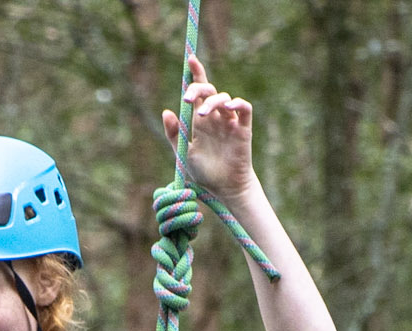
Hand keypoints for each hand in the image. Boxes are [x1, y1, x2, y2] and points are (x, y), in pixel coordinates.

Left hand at [161, 56, 256, 200]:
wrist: (223, 190)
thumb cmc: (204, 173)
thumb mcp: (183, 153)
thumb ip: (174, 134)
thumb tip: (166, 111)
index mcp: (200, 120)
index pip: (199, 91)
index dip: (196, 74)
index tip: (190, 59)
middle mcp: (215, 118)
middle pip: (210, 91)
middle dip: (198, 88)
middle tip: (187, 99)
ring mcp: (230, 122)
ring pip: (224, 98)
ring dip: (213, 102)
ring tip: (202, 115)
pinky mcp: (243, 130)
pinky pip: (244, 109)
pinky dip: (238, 104)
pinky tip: (229, 107)